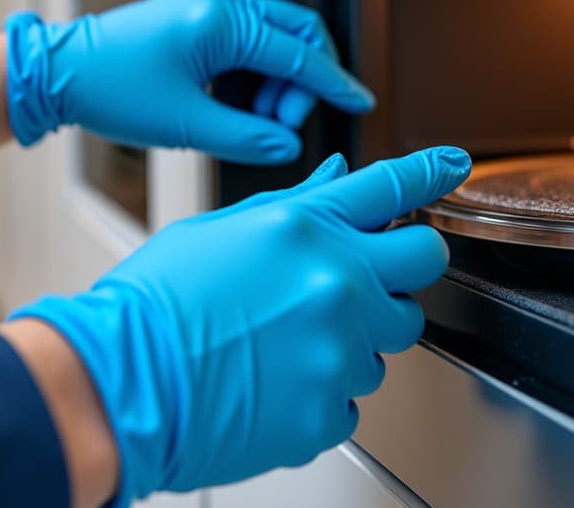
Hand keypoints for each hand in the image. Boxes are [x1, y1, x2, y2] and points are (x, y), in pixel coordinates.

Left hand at [4, 0, 373, 162]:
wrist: (60, 71)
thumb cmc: (110, 87)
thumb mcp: (186, 124)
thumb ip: (247, 138)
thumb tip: (285, 146)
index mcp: (224, 19)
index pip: (300, 55)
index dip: (334, 85)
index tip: (359, 102)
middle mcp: (223, 1)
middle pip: (299, 36)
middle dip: (304, 84)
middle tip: (285, 124)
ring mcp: (213, 4)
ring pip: (277, 40)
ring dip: (278, 83)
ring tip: (253, 121)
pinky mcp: (203, 16)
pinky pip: (252, 42)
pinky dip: (257, 75)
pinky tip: (238, 106)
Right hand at [10, 145, 470, 502]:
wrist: (118, 384)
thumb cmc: (155, 304)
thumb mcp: (218, 231)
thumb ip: (291, 206)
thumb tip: (334, 180)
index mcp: (304, 229)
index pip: (391, 188)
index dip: (432, 171)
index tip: (455, 165)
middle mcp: (334, 284)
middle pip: (424, 263)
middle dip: (407, 265)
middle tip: (370, 277)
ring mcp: (336, 350)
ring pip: (391, 338)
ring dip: (358, 335)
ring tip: (290, 340)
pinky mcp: (326, 408)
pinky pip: (353, 393)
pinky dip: (325, 387)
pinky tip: (276, 379)